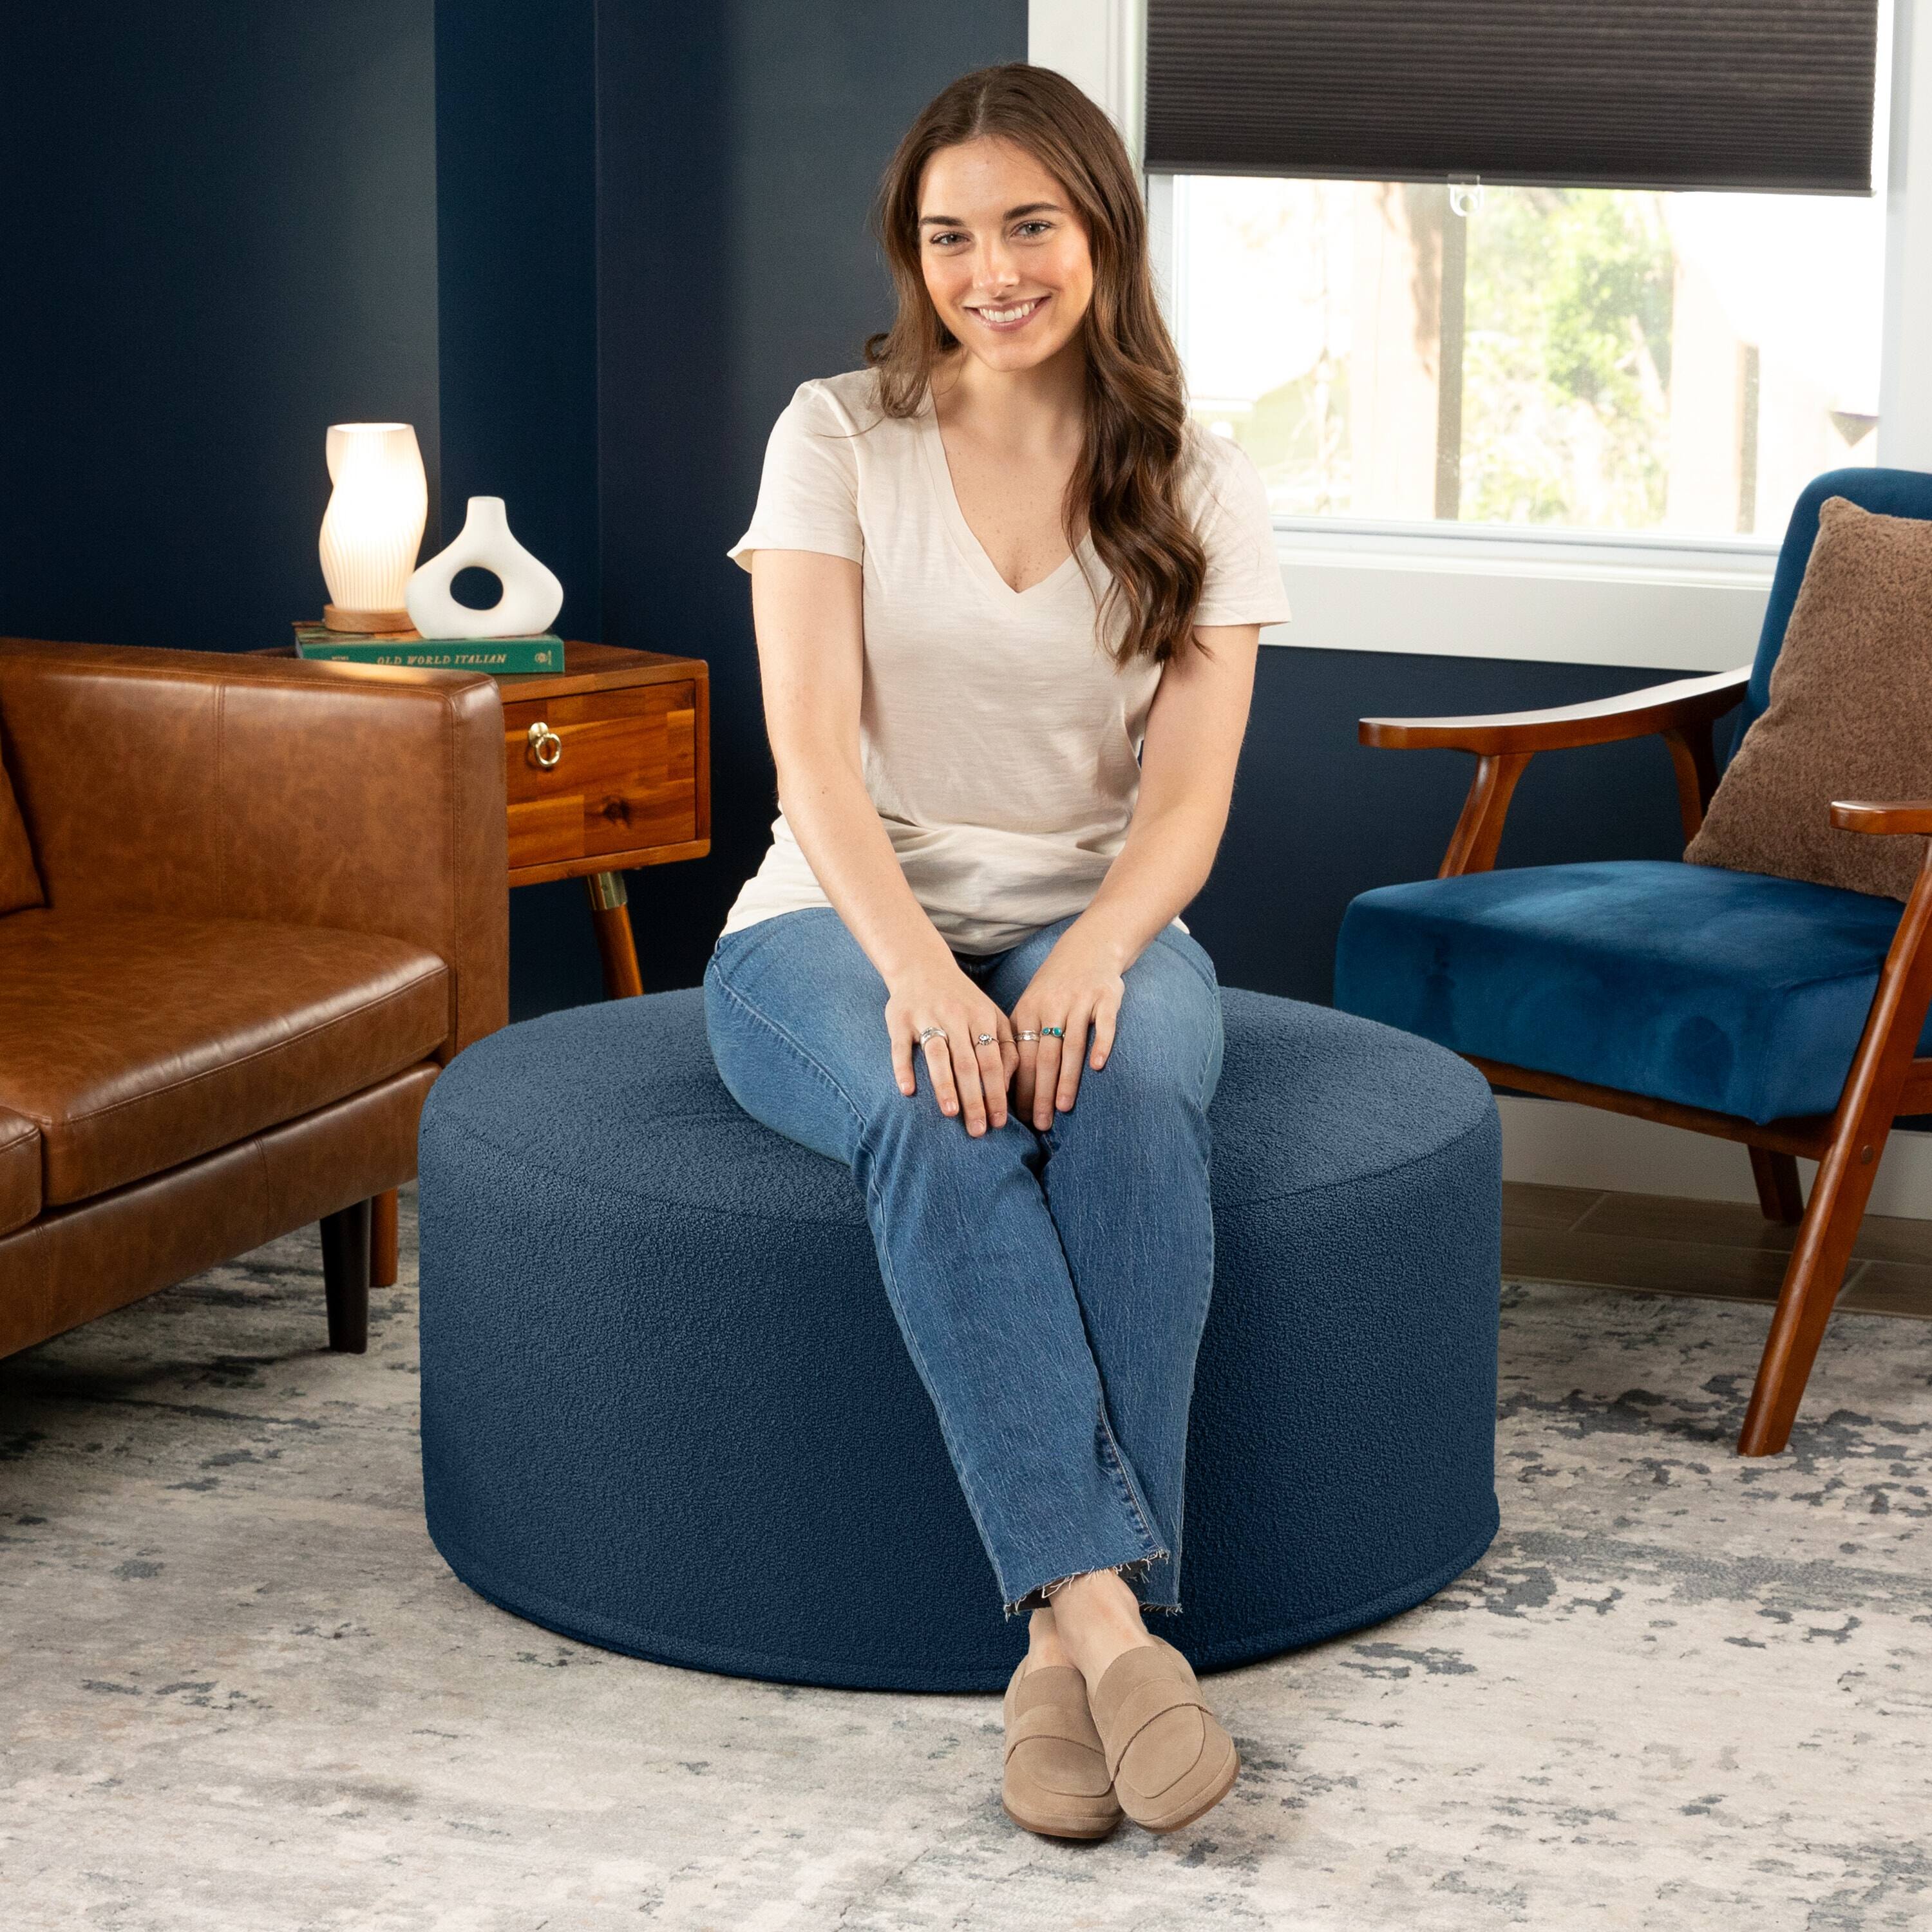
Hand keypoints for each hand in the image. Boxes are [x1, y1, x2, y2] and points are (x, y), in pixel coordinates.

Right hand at [886, 961, 1018, 1135]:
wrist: (921, 966)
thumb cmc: (962, 1000)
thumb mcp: (991, 1016)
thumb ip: (1006, 1047)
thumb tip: (1008, 1086)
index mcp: (982, 1017)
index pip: (992, 1061)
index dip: (996, 1093)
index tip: (999, 1123)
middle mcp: (955, 1016)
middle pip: (967, 1063)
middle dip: (974, 1099)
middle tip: (978, 1131)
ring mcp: (926, 1016)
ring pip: (938, 1055)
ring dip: (944, 1085)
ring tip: (951, 1114)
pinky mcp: (900, 1019)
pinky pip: (900, 1047)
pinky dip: (903, 1068)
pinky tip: (908, 1091)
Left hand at [1011, 928, 1126, 1129]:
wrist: (1088, 948)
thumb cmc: (1054, 988)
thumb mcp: (1030, 1006)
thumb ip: (1020, 1040)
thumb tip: (1006, 1086)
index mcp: (1027, 1011)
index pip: (1021, 1056)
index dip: (1020, 1088)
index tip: (1018, 1118)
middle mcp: (1051, 1006)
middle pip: (1044, 1056)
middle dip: (1039, 1092)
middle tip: (1039, 1123)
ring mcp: (1080, 1001)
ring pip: (1071, 1044)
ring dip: (1066, 1078)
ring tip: (1063, 1107)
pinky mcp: (1107, 997)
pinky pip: (1104, 1024)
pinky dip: (1101, 1045)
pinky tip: (1098, 1068)